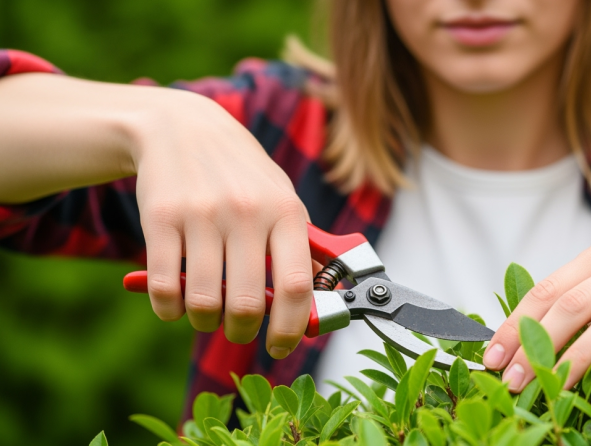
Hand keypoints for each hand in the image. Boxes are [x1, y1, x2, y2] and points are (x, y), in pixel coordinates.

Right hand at [131, 90, 311, 358]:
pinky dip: (169, 310)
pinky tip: (176, 304)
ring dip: (206, 324)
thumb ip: (301, 248)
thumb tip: (321, 301)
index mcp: (286, 211)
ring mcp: (202, 215)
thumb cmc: (243, 175)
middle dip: (244, 332)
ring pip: (205, 302)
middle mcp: (247, 212)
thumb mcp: (282, 199)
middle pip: (249, 303)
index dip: (292, 328)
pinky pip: (164, 288)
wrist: (183, 129)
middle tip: (241, 331)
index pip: (296, 285)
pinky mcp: (161, 218)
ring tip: (208, 317)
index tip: (282, 346)